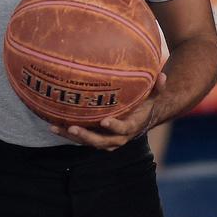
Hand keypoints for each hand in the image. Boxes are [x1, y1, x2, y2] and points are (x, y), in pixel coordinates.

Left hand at [51, 73, 167, 150]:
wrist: (140, 121)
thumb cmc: (145, 105)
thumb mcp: (153, 97)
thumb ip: (157, 88)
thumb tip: (164, 75)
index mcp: (131, 128)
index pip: (123, 129)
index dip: (114, 126)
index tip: (104, 121)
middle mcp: (117, 138)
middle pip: (101, 141)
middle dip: (86, 136)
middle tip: (72, 128)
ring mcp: (105, 140)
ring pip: (87, 142)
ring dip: (71, 136)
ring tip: (55, 128)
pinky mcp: (95, 138)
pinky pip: (80, 138)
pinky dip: (67, 133)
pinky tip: (52, 125)